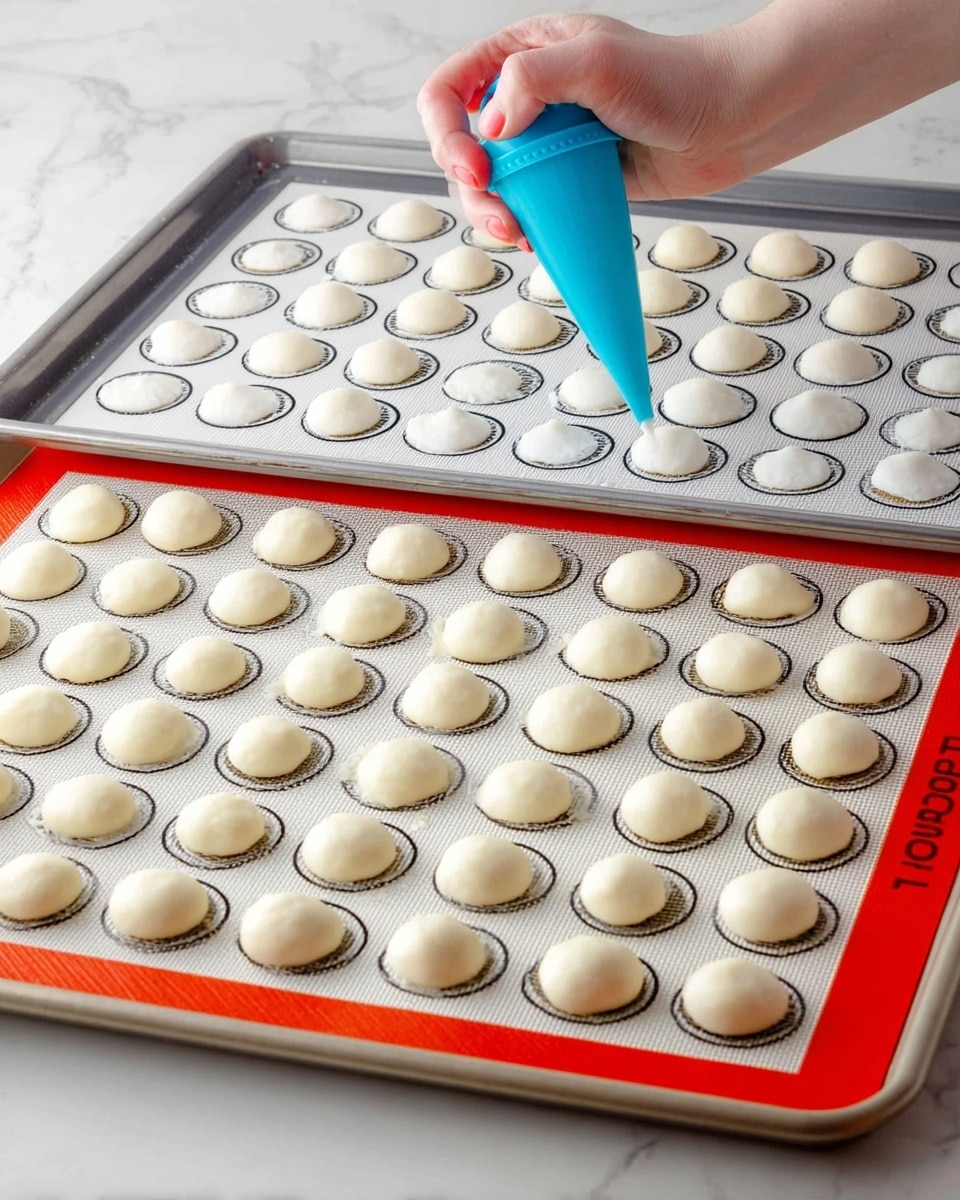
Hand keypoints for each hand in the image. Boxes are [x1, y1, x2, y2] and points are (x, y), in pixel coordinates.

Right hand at [417, 13, 744, 246]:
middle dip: (471, 188)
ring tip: (518, 233)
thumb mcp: (597, 62)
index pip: (450, 88)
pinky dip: (524, 225)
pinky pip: (531, 204)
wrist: (731, 122)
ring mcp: (550, 141)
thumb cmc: (676, 80)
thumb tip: (489, 127)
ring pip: (494, 183)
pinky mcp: (572, 178)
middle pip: (464, 146)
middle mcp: (529, 96)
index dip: (447, 132)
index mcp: (523, 53)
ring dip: (493, 214)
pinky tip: (534, 239)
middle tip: (500, 216)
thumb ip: (531, 79)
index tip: (478, 168)